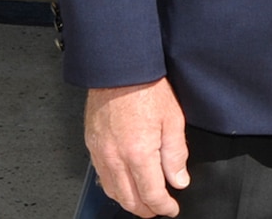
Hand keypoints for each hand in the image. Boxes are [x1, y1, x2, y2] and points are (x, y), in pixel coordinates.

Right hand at [85, 77, 190, 217]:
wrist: (119, 68)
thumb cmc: (145, 87)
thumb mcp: (172, 119)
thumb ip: (176, 154)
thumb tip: (179, 179)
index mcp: (139, 153)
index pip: (152, 194)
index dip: (164, 207)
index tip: (171, 208)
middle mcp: (116, 157)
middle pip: (130, 199)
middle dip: (146, 210)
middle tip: (158, 209)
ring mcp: (100, 152)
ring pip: (112, 191)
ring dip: (128, 201)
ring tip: (142, 201)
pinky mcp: (91, 144)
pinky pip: (101, 175)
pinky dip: (113, 187)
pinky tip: (122, 184)